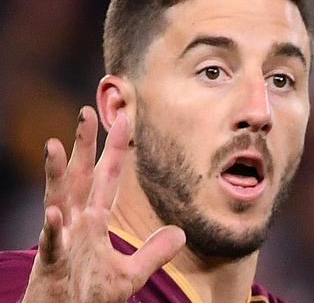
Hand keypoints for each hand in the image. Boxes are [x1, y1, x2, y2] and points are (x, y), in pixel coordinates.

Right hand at [21, 106, 185, 302]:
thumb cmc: (89, 297)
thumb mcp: (130, 274)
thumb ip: (153, 252)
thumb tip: (180, 232)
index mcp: (93, 223)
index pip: (106, 178)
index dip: (114, 149)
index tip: (124, 119)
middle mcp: (75, 226)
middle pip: (79, 178)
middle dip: (82, 147)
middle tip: (85, 112)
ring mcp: (61, 243)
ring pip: (57, 202)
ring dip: (55, 176)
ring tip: (53, 146)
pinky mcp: (51, 268)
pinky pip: (51, 247)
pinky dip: (51, 232)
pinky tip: (52, 215)